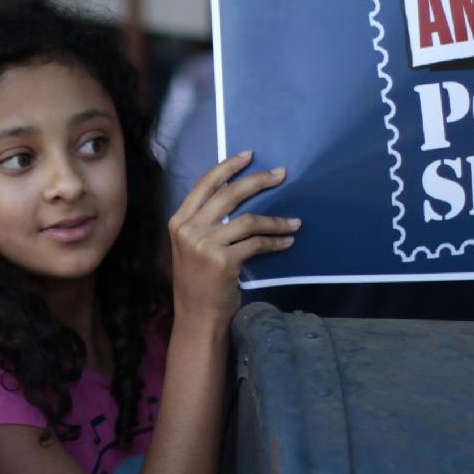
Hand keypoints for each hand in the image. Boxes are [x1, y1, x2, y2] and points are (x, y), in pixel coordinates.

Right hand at [167, 149, 297, 326]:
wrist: (197, 317)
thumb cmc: (198, 283)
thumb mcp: (191, 247)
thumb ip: (205, 223)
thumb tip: (237, 196)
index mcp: (179, 221)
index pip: (205, 184)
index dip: (228, 167)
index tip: (249, 155)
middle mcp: (189, 229)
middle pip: (230, 194)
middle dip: (258, 181)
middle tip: (281, 175)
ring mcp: (205, 245)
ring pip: (248, 220)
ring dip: (276, 219)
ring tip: (294, 221)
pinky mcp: (223, 261)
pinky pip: (257, 243)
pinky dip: (275, 242)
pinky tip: (287, 242)